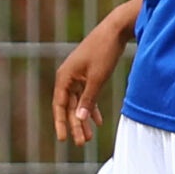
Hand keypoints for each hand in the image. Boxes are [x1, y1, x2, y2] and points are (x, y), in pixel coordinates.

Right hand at [53, 17, 132, 144]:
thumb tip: (79, 119)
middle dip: (76, 125)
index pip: (59, 106)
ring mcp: (77, 75)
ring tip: (89, 136)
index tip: (63, 139)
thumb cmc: (104, 52)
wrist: (115, 30)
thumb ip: (88, 100)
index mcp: (64, 77)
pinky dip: (91, 107)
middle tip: (82, 143)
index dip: (61, 123)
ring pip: (78, 102)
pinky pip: (86, 95)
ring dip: (83, 118)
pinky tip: (98, 121)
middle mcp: (67, 77)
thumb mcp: (97, 79)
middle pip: (69, 106)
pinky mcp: (88, 74)